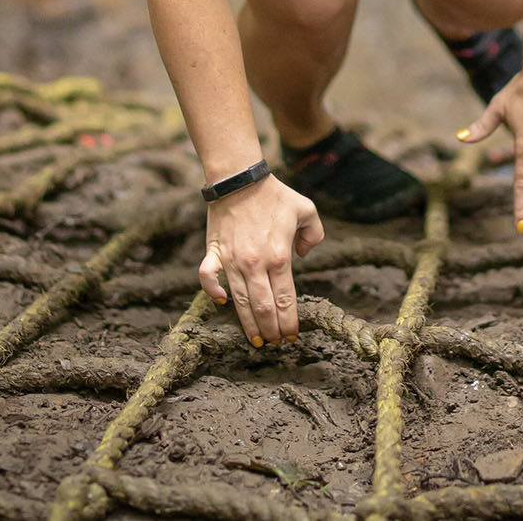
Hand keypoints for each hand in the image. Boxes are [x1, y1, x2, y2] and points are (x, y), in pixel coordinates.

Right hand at [198, 174, 323, 345]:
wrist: (240, 179)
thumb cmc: (275, 195)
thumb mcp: (306, 210)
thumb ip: (314, 235)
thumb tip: (303, 255)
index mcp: (279, 257)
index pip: (285, 300)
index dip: (289, 322)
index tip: (292, 337)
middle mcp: (255, 264)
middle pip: (263, 307)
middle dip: (271, 329)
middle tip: (275, 343)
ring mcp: (232, 260)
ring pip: (239, 300)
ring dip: (248, 322)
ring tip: (256, 339)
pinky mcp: (215, 252)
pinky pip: (208, 277)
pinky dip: (212, 292)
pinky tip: (221, 303)